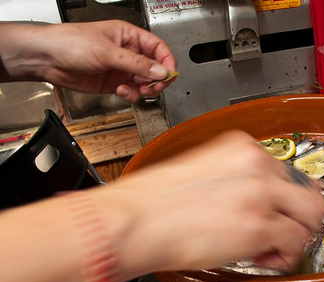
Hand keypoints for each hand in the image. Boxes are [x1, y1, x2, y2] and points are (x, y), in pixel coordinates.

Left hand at [0, 20, 175, 101]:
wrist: (47, 59)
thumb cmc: (69, 42)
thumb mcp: (107, 52)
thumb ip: (137, 63)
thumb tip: (161, 71)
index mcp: (129, 36)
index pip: (158, 48)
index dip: (167, 61)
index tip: (169, 74)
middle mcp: (128, 52)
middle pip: (155, 68)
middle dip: (157, 79)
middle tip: (154, 86)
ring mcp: (121, 69)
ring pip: (145, 83)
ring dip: (144, 89)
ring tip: (136, 89)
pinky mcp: (114, 84)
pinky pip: (132, 92)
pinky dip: (131, 95)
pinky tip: (121, 91)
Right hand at [98, 130, 323, 274]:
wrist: (134, 221)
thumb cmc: (156, 203)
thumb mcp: (203, 172)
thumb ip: (236, 179)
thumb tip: (259, 200)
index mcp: (242, 147)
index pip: (288, 172)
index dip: (284, 199)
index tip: (276, 212)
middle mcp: (258, 165)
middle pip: (310, 192)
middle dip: (300, 217)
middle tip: (285, 232)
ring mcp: (261, 194)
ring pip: (310, 217)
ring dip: (294, 238)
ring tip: (269, 248)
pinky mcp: (259, 225)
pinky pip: (295, 244)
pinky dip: (284, 257)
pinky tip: (261, 258)